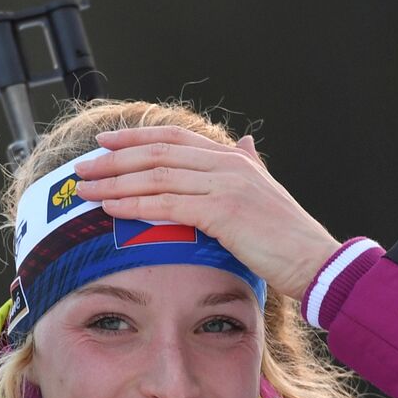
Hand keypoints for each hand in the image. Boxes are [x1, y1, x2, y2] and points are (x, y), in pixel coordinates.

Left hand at [73, 126, 341, 300]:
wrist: (314, 260)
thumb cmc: (288, 237)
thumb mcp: (265, 192)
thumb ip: (250, 165)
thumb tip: (244, 143)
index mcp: (234, 158)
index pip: (174, 139)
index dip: (136, 138)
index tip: (105, 142)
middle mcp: (227, 164)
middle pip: (158, 154)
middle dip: (115, 159)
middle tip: (83, 167)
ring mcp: (224, 185)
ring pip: (157, 177)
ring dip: (116, 182)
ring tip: (85, 188)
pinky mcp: (222, 211)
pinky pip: (167, 204)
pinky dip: (135, 204)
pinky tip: (111, 207)